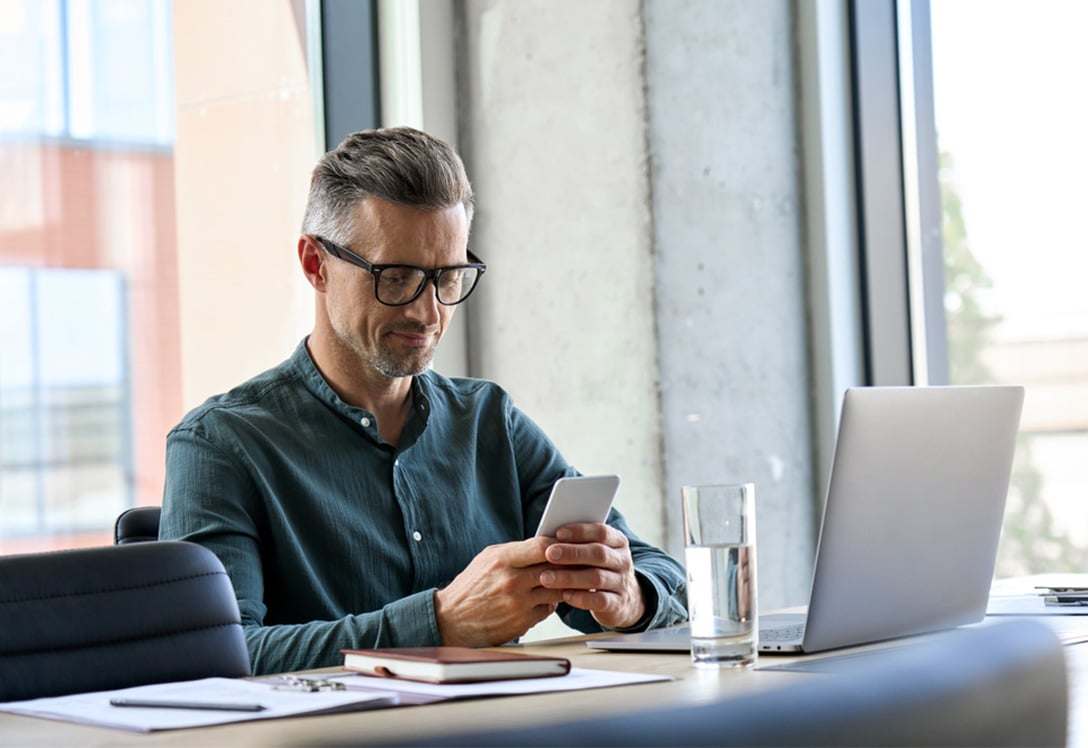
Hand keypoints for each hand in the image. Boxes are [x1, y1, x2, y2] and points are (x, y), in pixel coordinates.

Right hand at [434, 538, 564, 646]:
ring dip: (565, 584)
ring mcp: (518, 603)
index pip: (542, 546)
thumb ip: (516, 551)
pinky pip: (549, 608)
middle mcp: (511, 581)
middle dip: (570, 564)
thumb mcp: (488, 558)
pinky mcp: (522, 622)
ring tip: (570, 578)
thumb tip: (546, 544)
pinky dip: (552, 602)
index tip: (568, 543)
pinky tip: (550, 596)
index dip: (560, 544)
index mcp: (502, 560)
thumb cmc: (471, 586)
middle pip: (555, 568)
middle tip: (580, 560)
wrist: (451, 619)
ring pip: (557, 589)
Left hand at [538, 523, 645, 629]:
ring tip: (546, 577)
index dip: (580, 531)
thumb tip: (549, 537)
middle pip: (599, 554)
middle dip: (572, 553)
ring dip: (569, 577)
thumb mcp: (595, 553)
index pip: (602, 532)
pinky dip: (581, 598)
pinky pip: (600, 600)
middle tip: (549, 553)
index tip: (558, 533)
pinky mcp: (618, 604)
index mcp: (618, 542)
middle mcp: (622, 561)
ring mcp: (622, 583)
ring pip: (597, 578)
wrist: (624, 599)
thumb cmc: (599, 569)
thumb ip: (578, 544)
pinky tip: (565, 596)